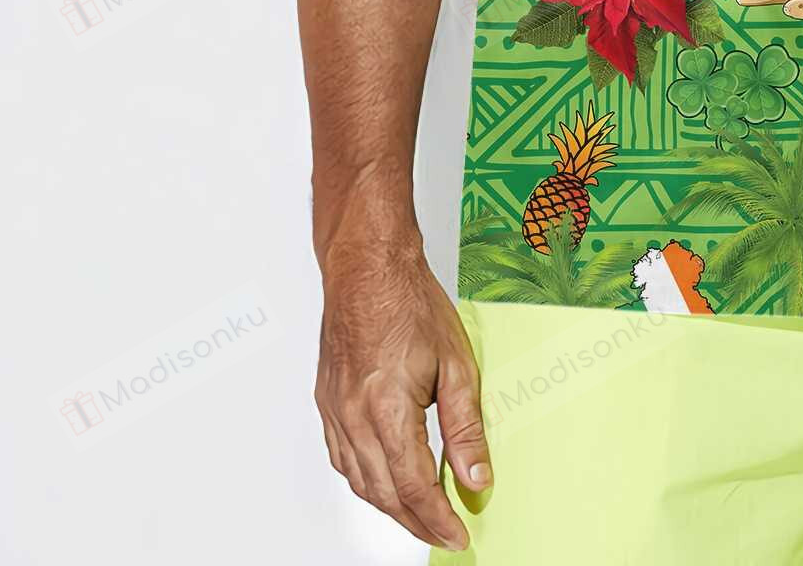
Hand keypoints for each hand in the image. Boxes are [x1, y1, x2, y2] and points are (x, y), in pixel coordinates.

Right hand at [315, 239, 491, 550]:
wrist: (368, 267)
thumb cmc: (410, 302)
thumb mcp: (457, 364)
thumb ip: (466, 427)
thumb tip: (476, 478)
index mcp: (387, 410)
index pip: (414, 486)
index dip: (437, 518)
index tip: (457, 534)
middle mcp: (353, 417)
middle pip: (383, 492)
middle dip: (415, 520)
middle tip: (444, 531)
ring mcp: (334, 411)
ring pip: (359, 480)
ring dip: (389, 504)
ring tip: (421, 513)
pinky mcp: (326, 402)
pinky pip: (343, 458)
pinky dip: (365, 478)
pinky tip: (384, 478)